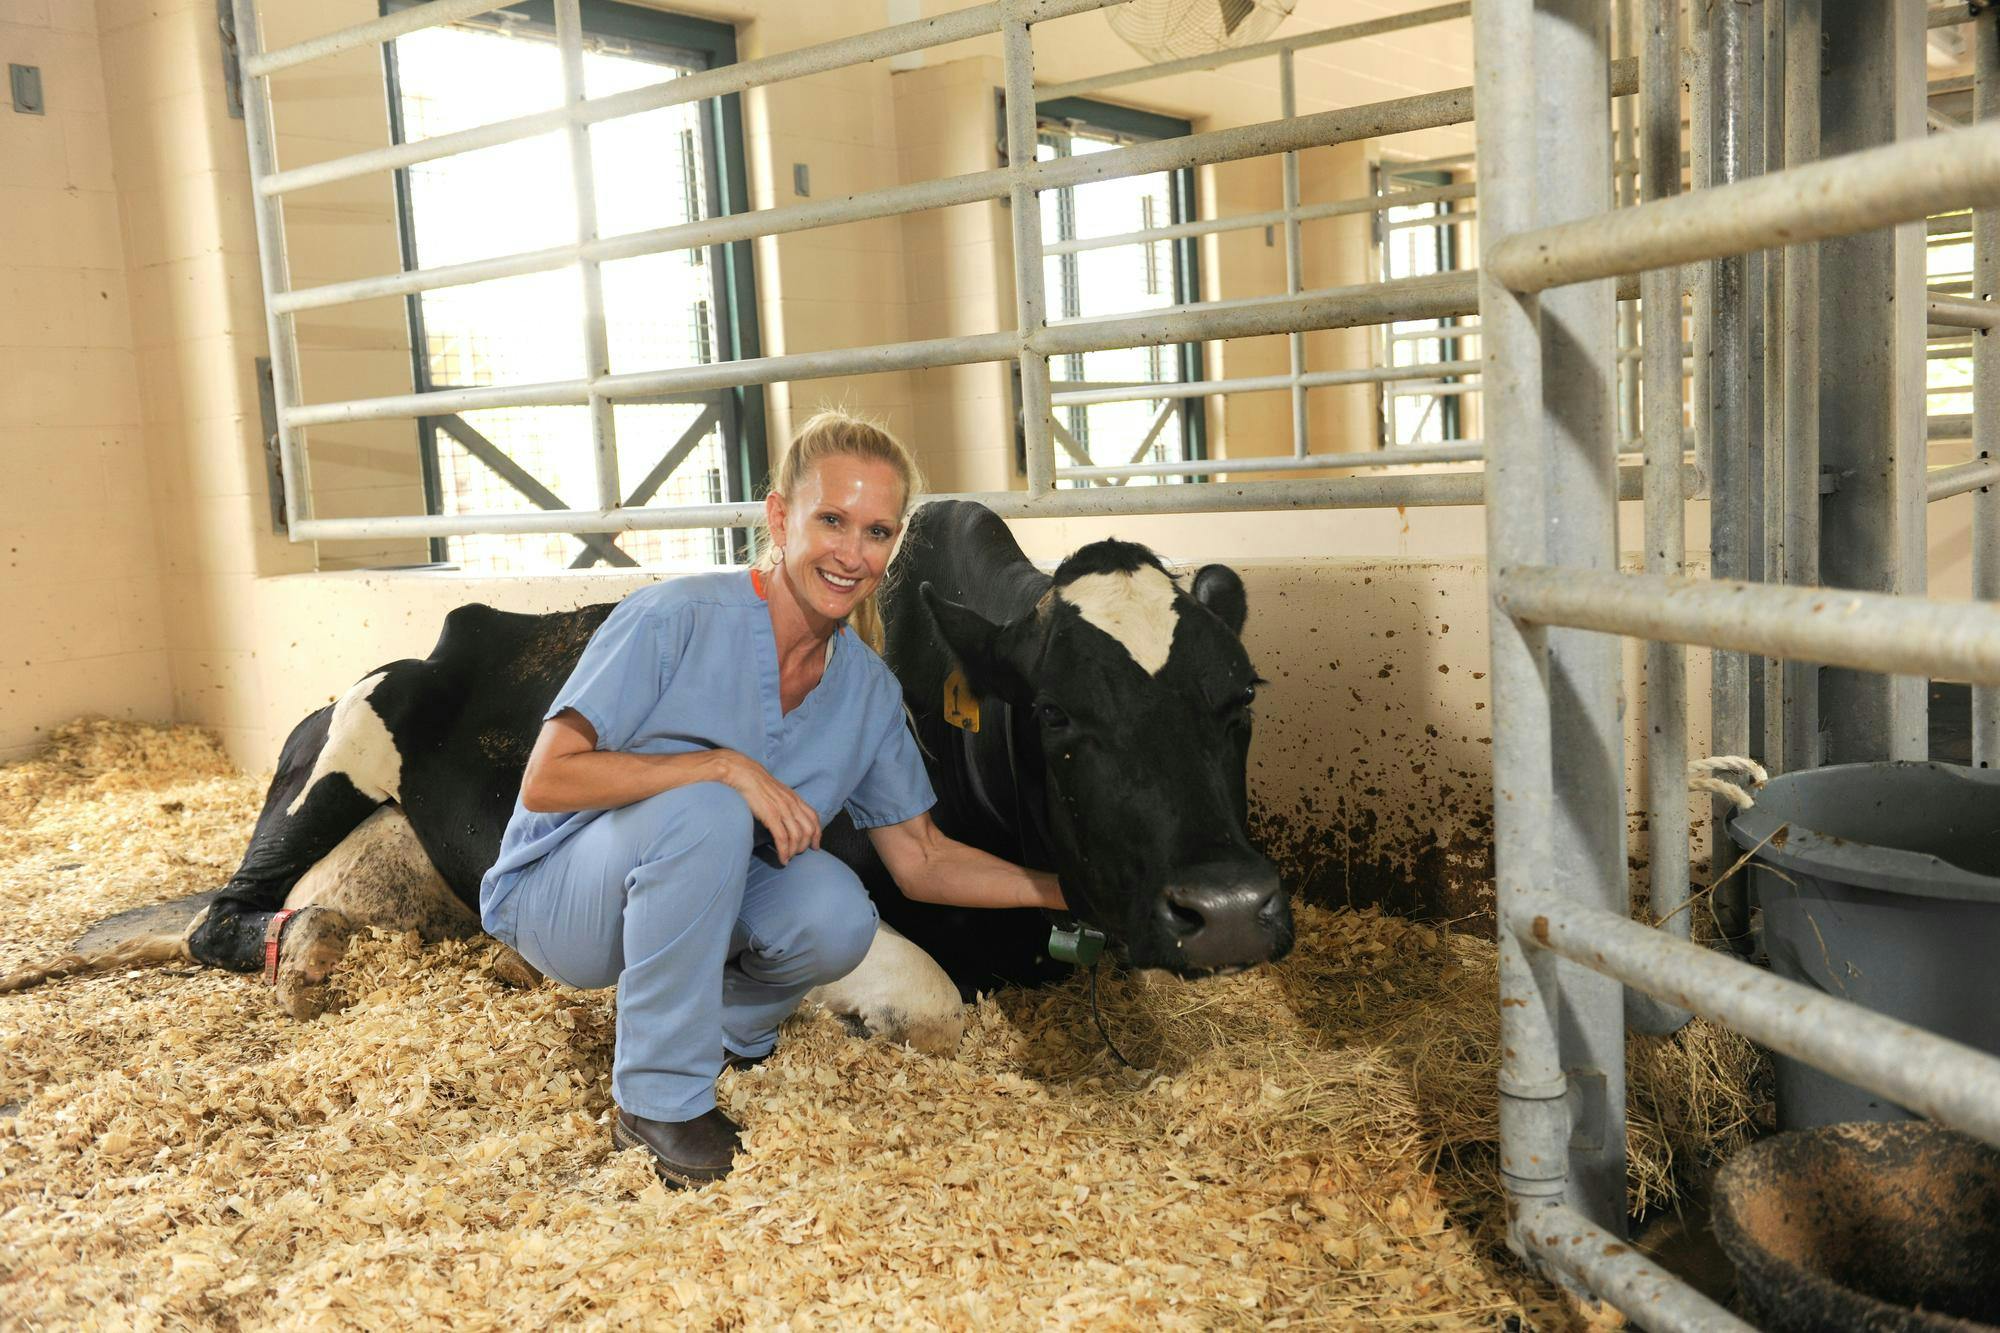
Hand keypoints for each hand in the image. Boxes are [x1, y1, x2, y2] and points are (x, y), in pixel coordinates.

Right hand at [710, 750, 819, 864]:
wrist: (742, 773)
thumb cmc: (756, 783)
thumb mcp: (776, 792)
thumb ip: (784, 803)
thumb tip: (786, 816)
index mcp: (794, 798)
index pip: (813, 818)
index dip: (817, 834)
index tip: (815, 845)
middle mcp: (792, 803)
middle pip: (809, 829)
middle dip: (806, 845)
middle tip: (798, 854)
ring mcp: (782, 809)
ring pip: (797, 836)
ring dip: (794, 851)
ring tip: (788, 858)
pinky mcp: (771, 815)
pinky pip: (783, 838)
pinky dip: (784, 851)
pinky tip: (782, 858)